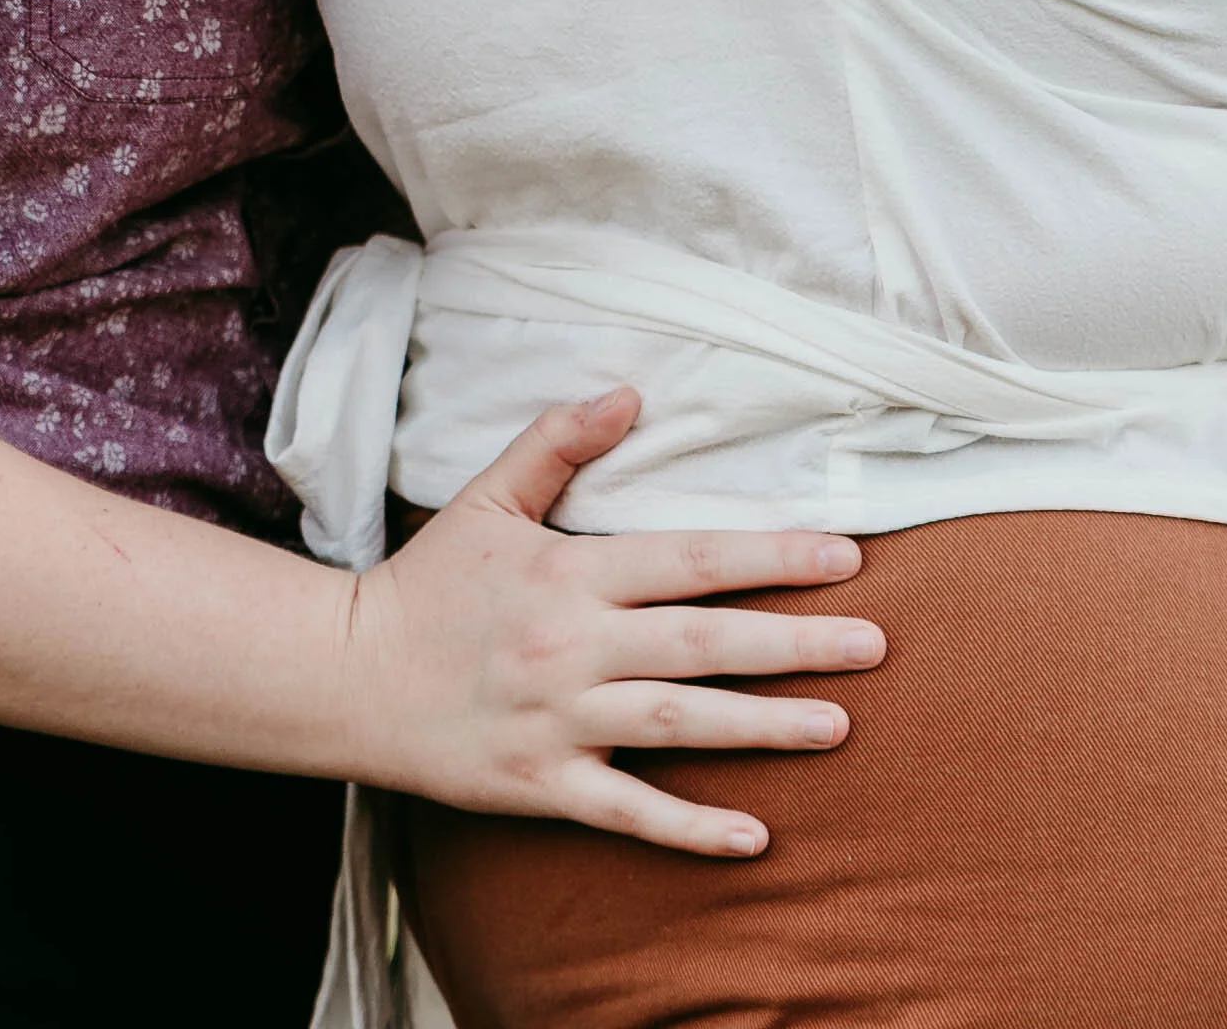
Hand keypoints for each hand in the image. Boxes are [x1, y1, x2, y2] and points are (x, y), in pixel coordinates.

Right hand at [346, 394, 882, 854]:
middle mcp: (573, 646)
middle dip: (795, 641)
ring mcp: (561, 721)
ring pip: (682, 723)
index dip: (769, 555)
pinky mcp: (543, 786)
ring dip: (765, 725)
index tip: (844, 556)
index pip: (689, 558)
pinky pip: (629, 811)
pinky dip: (691, 827)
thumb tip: (627, 392)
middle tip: (876, 643)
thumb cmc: (429, 582)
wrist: (350, 675)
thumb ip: (558, 443)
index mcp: (568, 573)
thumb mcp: (487, 497)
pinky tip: (756, 836)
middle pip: (703, 642)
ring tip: (841, 725)